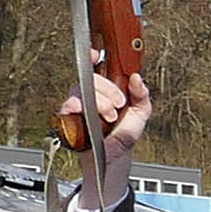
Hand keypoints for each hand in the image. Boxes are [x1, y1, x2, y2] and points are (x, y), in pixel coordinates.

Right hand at [60, 65, 153, 211]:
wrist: (115, 157)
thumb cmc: (124, 133)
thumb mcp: (141, 112)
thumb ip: (142, 94)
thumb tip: (137, 78)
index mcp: (106, 86)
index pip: (96, 64)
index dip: (94, 55)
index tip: (97, 54)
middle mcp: (90, 92)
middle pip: (91, 77)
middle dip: (108, 89)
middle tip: (119, 104)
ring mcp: (78, 104)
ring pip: (81, 90)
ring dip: (99, 102)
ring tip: (110, 117)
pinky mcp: (68, 117)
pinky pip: (69, 106)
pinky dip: (80, 110)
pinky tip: (93, 120)